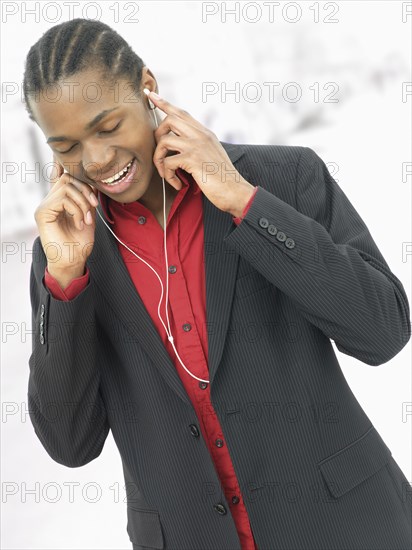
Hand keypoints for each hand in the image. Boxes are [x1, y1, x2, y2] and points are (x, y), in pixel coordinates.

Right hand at [34, 153, 98, 270]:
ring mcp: (45, 206)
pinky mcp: (43, 213)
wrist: (73, 262)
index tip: (70, 160)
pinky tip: (80, 223)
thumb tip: (92, 182)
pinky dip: (77, 209)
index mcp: (60, 201)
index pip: (61, 176)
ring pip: (66, 186)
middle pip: (68, 177)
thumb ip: (87, 199)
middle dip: (86, 189)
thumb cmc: (80, 243)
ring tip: (87, 219)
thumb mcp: (88, 216)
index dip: (65, 164)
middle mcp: (50, 201)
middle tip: (94, 207)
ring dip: (83, 202)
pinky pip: (63, 198)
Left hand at [148, 91, 254, 214]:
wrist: (235, 191)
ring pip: (163, 141)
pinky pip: (167, 162)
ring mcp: (196, 145)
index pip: (181, 112)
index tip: (149, 94)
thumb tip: (177, 146)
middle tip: (161, 155)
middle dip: (158, 136)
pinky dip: (168, 175)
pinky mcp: (193, 159)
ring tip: (167, 174)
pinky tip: (177, 183)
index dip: (163, 103)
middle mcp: (201, 135)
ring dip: (159, 160)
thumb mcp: (211, 155)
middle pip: (169, 120)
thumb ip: (197, 145)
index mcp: (204, 133)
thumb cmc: (222, 178)